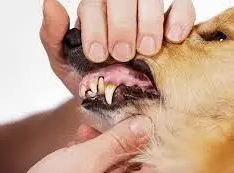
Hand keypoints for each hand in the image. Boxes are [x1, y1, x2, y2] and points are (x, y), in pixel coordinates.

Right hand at [20, 116, 154, 172]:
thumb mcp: (87, 161)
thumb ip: (116, 143)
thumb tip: (144, 125)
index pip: (151, 161)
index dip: (148, 137)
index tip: (141, 116)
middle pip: (131, 155)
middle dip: (119, 134)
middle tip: (109, 119)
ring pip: (113, 154)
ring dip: (102, 138)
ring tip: (85, 130)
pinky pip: (97, 158)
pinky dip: (89, 146)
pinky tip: (78, 139)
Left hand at [40, 0, 194, 96]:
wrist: (116, 102)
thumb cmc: (90, 80)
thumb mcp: (65, 63)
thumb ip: (53, 35)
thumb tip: (50, 3)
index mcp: (95, 13)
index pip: (95, 3)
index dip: (97, 25)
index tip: (99, 56)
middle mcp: (122, 8)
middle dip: (122, 26)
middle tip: (123, 54)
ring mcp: (149, 13)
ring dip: (148, 22)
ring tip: (147, 50)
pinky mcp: (174, 23)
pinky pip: (183, 7)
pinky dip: (180, 18)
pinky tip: (173, 38)